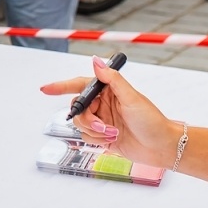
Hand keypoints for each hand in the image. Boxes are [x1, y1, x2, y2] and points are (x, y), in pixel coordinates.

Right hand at [39, 55, 182, 168]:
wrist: (162, 148)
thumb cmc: (152, 121)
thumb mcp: (132, 98)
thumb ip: (112, 79)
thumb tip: (96, 60)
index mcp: (109, 91)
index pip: (80, 85)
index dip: (61, 86)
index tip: (45, 89)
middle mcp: (104, 104)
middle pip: (78, 108)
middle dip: (86, 118)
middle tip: (101, 125)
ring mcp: (103, 121)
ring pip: (81, 124)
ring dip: (94, 130)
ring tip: (112, 133)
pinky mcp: (104, 136)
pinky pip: (87, 137)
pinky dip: (97, 140)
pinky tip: (111, 140)